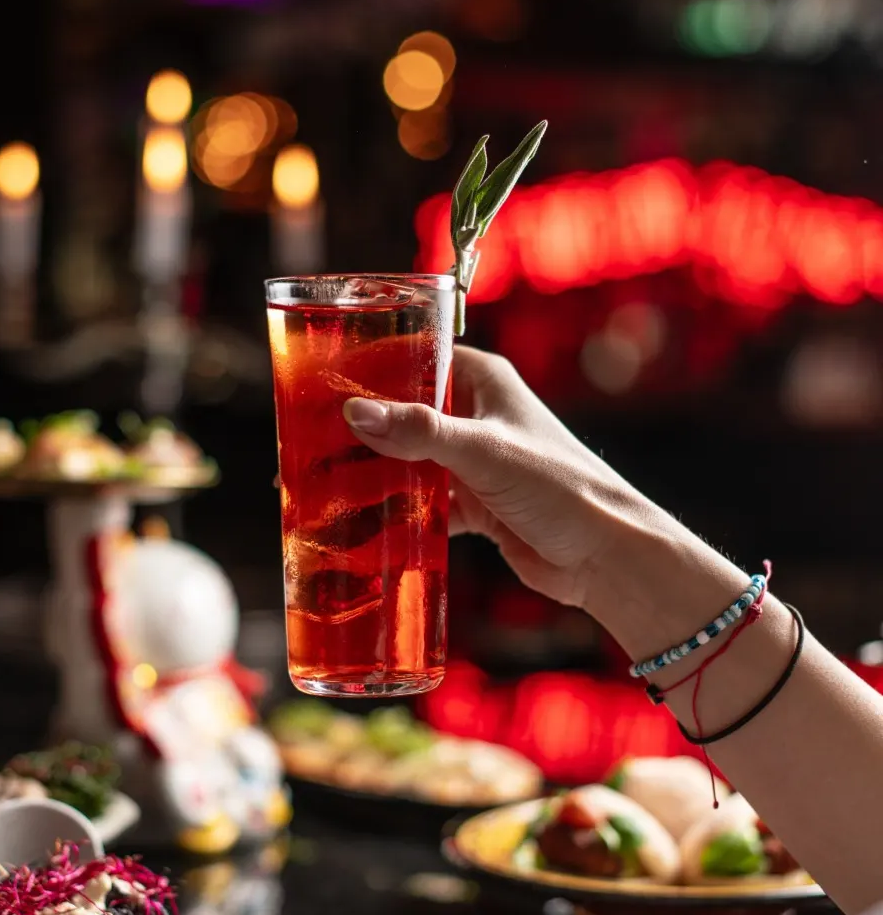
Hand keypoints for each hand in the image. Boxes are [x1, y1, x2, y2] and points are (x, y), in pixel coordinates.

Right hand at [342, 345, 671, 625]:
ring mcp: (473, 461)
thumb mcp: (484, 451)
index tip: (323, 381)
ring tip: (324, 482)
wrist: (604, 556)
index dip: (371, 367)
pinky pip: (424, 502)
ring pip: (410, 460)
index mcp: (484, 381)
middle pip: (405, 412)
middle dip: (364, 428)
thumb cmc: (561, 486)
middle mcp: (476, 415)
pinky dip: (398, 512)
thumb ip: (421, 431)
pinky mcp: (474, 503)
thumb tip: (357, 413)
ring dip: (376, 473)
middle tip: (310, 439)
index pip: (416, 358)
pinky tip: (363, 523)